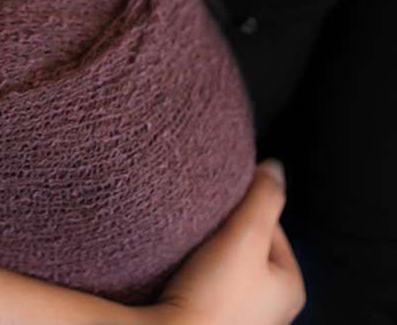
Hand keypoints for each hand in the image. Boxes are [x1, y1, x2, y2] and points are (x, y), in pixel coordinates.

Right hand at [152, 161, 305, 324]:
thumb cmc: (215, 298)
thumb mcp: (246, 235)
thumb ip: (264, 196)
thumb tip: (274, 168)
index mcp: (291, 286)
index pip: (272, 225)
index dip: (245, 206)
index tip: (222, 201)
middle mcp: (274, 306)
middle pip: (248, 245)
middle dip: (227, 229)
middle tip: (205, 222)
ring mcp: (245, 317)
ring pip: (227, 264)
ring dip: (210, 250)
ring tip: (193, 244)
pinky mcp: (216, 321)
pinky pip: (209, 284)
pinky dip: (198, 272)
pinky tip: (185, 268)